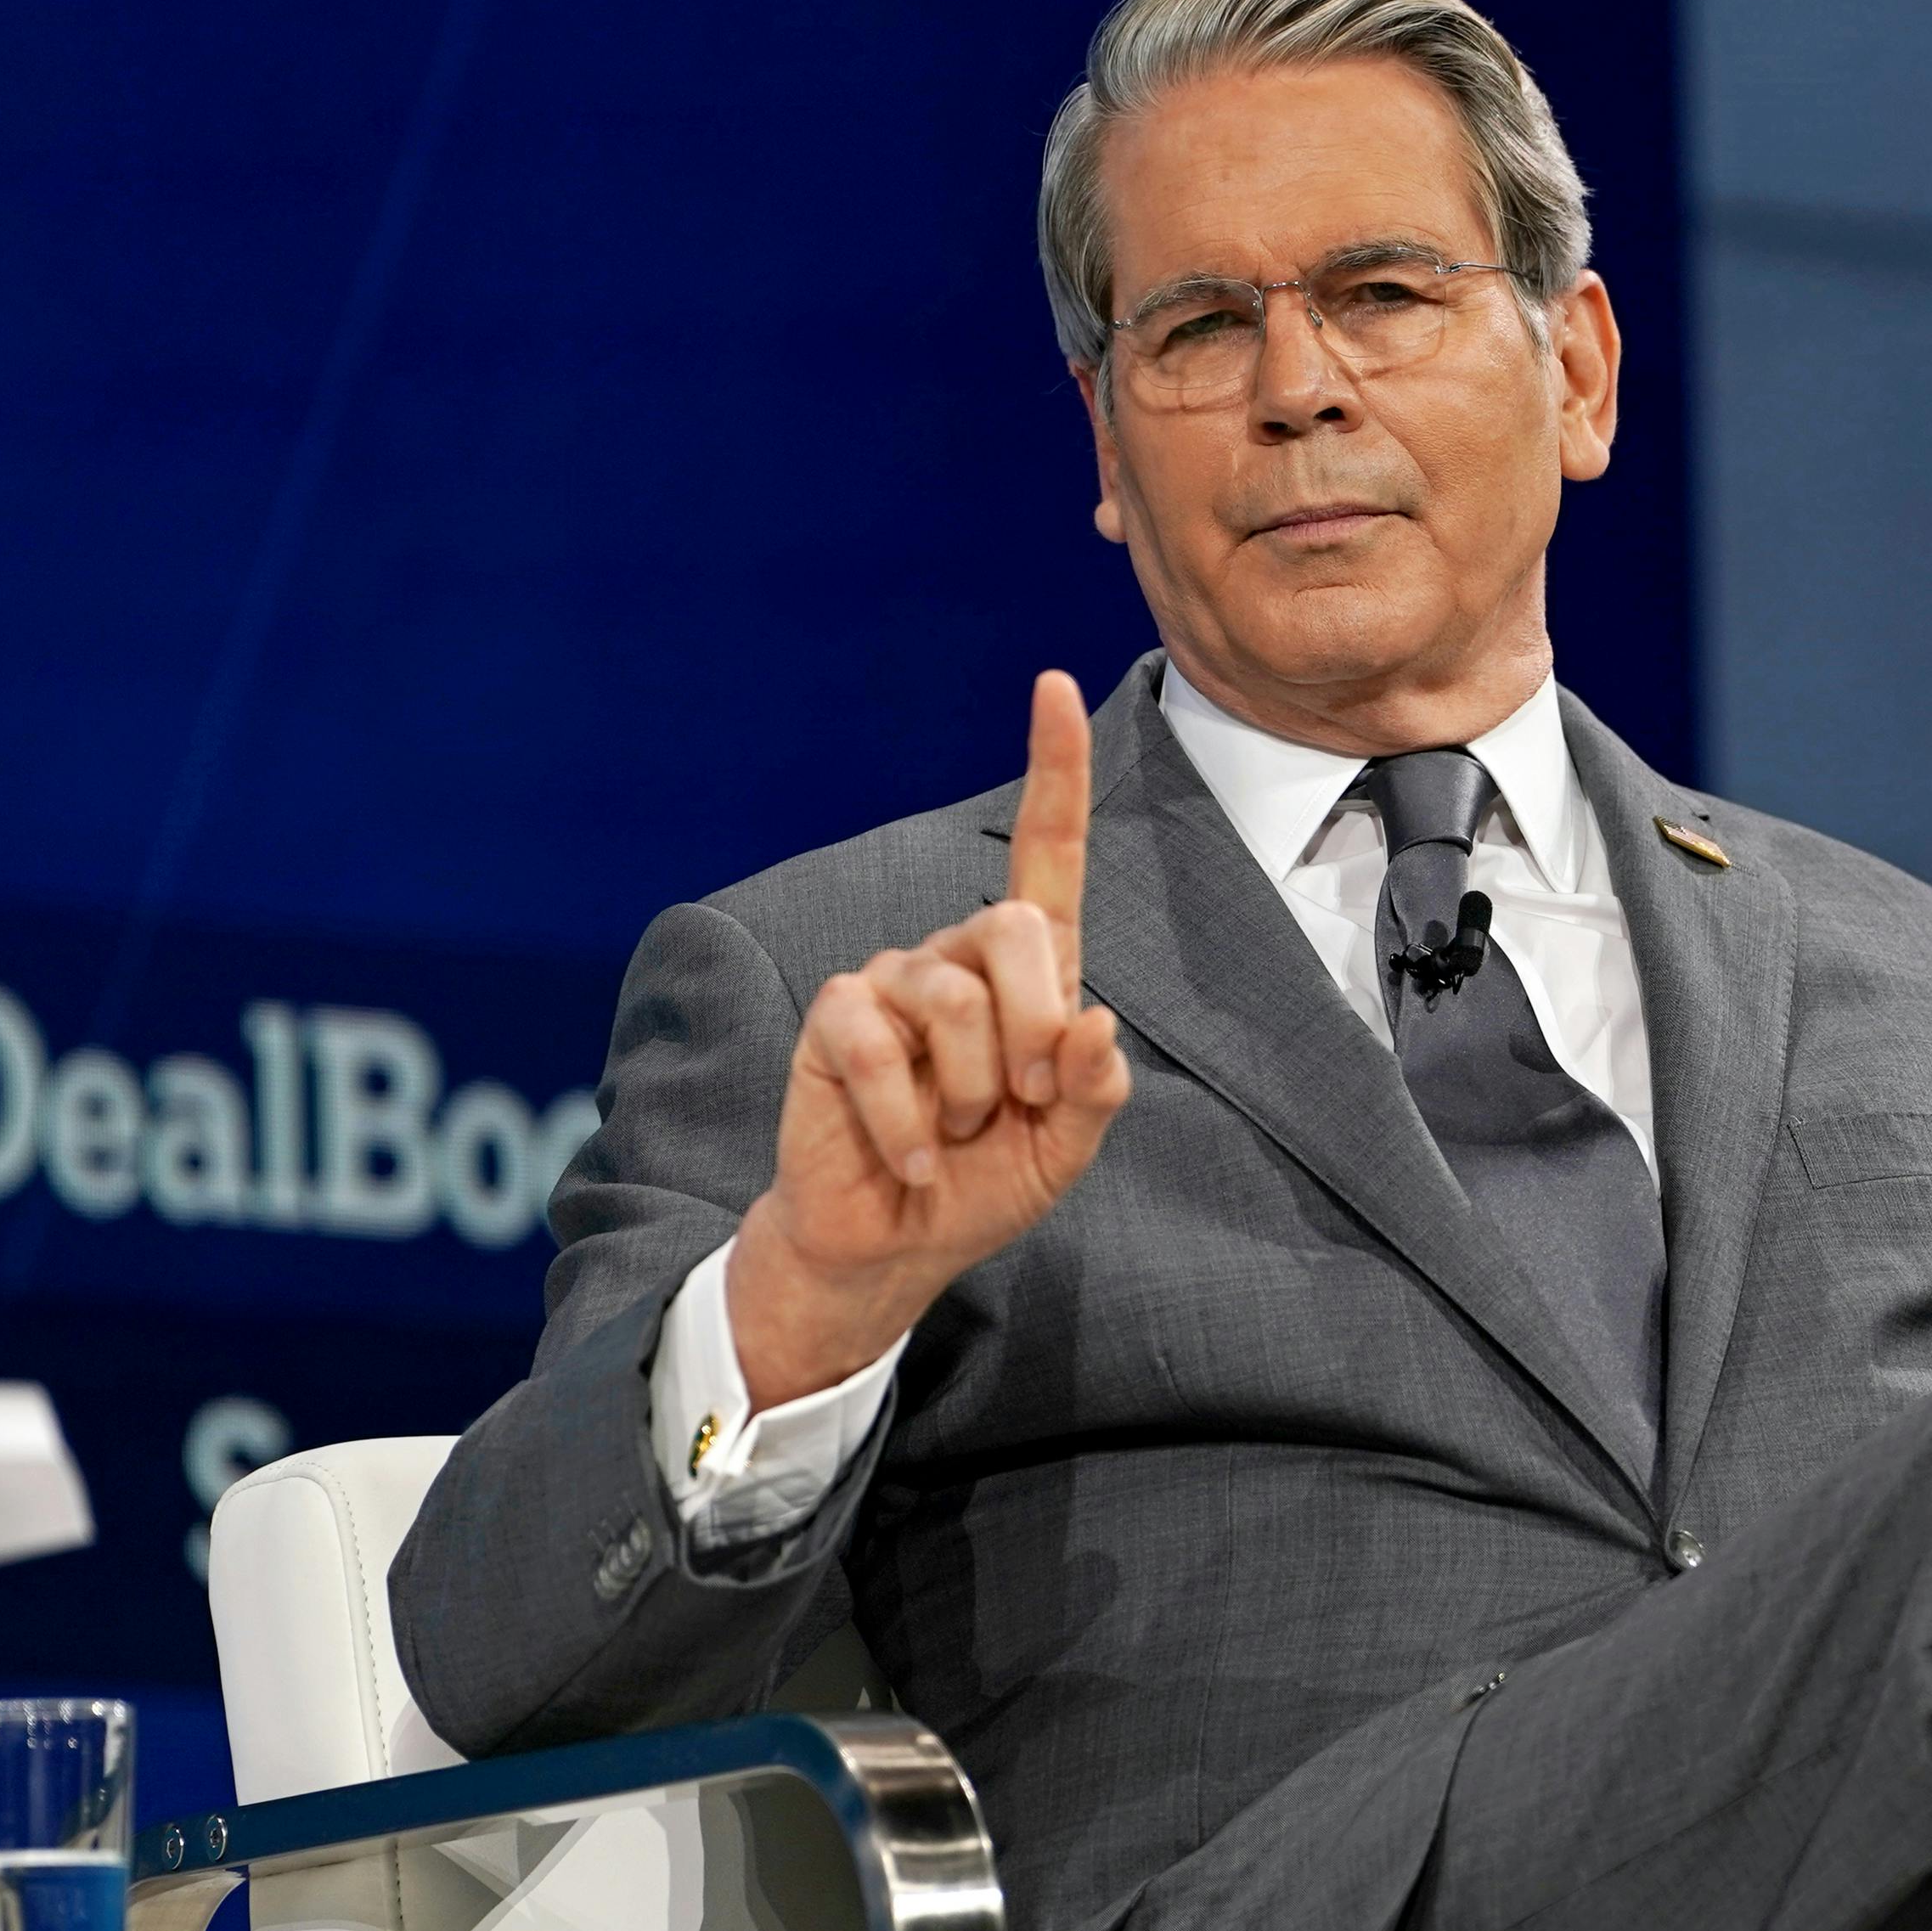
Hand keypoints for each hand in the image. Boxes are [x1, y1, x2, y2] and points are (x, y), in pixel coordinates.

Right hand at [725, 671, 1134, 1406]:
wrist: (895, 1244)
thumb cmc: (984, 1184)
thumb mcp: (1068, 1147)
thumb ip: (1096, 1088)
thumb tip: (1094, 1020)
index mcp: (1029, 974)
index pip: (1047, 856)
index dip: (1054, 772)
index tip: (1051, 686)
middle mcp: (958, 956)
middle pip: (1016, 927)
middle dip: (1036, 1027)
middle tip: (1023, 1102)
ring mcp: (890, 981)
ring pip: (955, 999)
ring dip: (971, 1092)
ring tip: (956, 1134)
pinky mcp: (835, 1020)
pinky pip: (882, 1049)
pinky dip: (910, 1124)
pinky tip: (914, 1159)